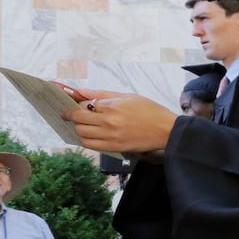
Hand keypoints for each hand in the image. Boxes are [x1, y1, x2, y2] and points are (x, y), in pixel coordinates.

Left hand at [62, 89, 177, 154]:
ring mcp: (110, 136)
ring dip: (79, 128)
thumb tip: (82, 91)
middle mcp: (108, 121)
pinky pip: (90, 145)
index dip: (78, 103)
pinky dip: (86, 140)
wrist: (167, 130)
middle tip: (71, 114)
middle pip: (78, 118)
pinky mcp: (114, 147)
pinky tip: (90, 135)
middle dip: (72, 115)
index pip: (83, 104)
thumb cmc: (150, 111)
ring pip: (81, 133)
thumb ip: (103, 94)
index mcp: (112, 106)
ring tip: (84, 125)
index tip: (76, 104)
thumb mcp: (128, 96)